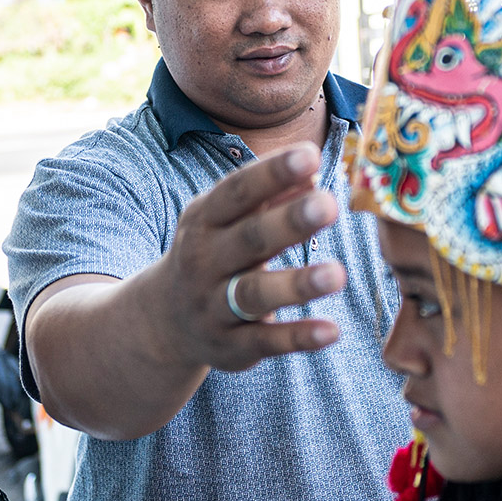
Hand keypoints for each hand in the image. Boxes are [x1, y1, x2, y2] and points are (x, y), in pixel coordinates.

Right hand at [140, 142, 345, 372]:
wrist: (164, 320)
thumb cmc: (212, 254)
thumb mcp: (227, 221)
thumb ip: (270, 199)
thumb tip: (314, 174)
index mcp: (203, 221)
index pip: (237, 192)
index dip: (272, 173)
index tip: (310, 154)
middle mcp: (203, 261)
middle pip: (248, 239)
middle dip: (288, 222)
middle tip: (329, 204)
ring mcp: (213, 306)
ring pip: (254, 293)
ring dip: (295, 284)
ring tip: (338, 274)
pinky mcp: (230, 346)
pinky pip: (264, 341)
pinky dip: (297, 337)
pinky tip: (331, 331)